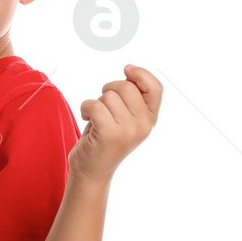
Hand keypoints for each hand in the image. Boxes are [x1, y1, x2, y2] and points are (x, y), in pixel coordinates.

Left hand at [69, 63, 160, 182]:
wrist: (93, 171)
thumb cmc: (104, 139)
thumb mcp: (125, 117)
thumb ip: (131, 97)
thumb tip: (130, 69)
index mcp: (150, 119)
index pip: (156, 88)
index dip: (142, 74)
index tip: (127, 69)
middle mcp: (144, 126)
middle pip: (126, 86)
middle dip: (109, 89)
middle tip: (103, 105)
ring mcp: (129, 131)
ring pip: (108, 96)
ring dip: (95, 103)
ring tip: (96, 118)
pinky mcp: (110, 135)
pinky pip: (95, 105)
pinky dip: (85, 108)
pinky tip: (87, 118)